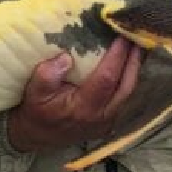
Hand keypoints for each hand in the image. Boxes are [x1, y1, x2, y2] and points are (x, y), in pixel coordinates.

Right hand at [7, 38, 143, 152]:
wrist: (37, 136)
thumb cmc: (36, 111)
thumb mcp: (34, 91)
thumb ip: (47, 75)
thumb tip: (66, 57)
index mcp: (83, 108)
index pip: (107, 79)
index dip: (117, 56)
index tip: (121, 36)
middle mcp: (101, 116)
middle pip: (126, 86)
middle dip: (134, 60)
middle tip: (136, 37)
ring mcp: (108, 121)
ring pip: (129, 92)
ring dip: (134, 68)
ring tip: (136, 46)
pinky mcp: (110, 121)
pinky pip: (125, 97)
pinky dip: (129, 78)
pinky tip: (129, 63)